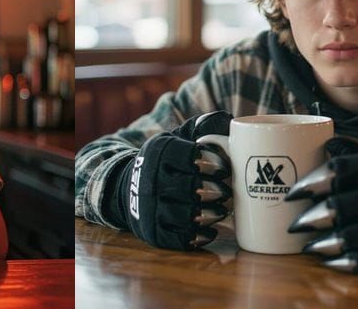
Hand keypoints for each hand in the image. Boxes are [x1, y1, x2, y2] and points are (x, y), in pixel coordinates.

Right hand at [111, 111, 232, 250]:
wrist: (129, 187)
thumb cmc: (165, 161)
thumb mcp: (175, 138)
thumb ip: (201, 127)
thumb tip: (228, 119)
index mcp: (160, 152)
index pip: (190, 157)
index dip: (213, 163)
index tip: (225, 167)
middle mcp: (152, 179)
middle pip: (191, 188)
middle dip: (215, 190)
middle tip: (226, 191)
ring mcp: (151, 208)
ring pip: (188, 215)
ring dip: (211, 214)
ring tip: (222, 210)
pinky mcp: (155, 232)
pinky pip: (181, 238)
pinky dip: (201, 235)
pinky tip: (211, 229)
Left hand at [284, 147, 357, 274]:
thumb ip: (357, 154)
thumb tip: (317, 148)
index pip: (338, 170)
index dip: (310, 183)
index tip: (292, 194)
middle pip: (340, 205)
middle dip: (311, 217)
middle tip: (294, 225)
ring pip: (352, 234)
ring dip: (323, 243)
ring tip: (307, 246)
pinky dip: (345, 261)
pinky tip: (329, 261)